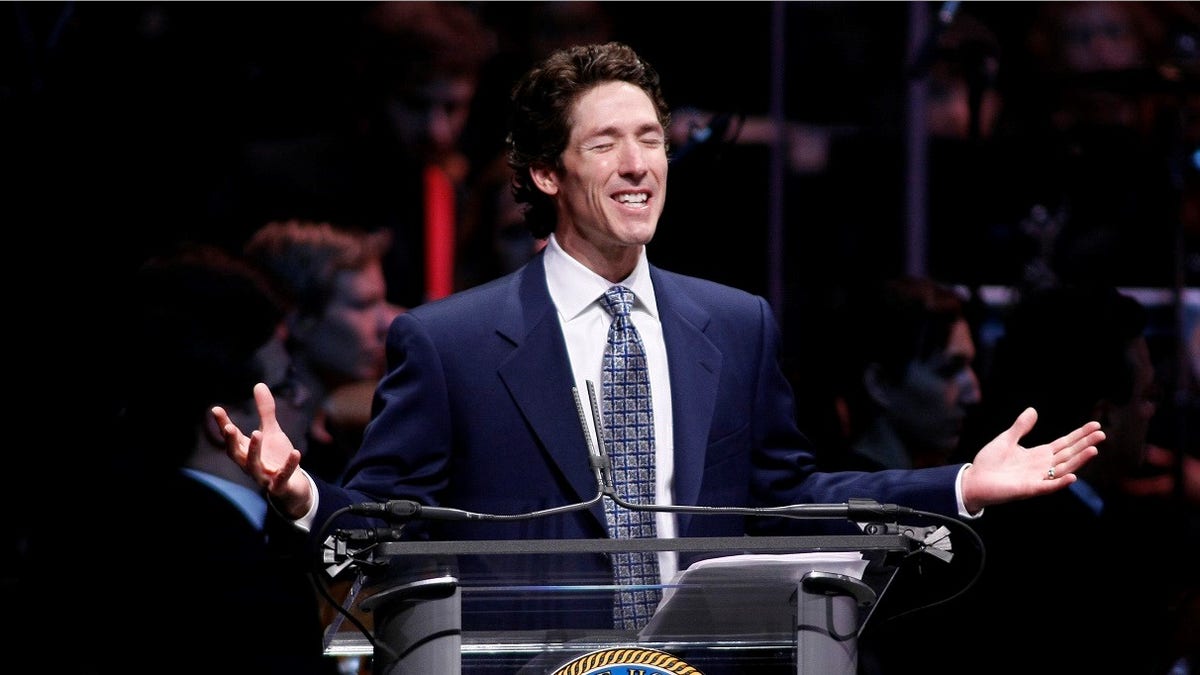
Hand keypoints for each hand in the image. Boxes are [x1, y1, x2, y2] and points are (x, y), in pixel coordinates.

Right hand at [212, 382, 312, 518]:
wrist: (292, 485)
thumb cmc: (276, 457)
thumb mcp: (272, 431)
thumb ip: (265, 411)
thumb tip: (259, 384)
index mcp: (246, 450)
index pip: (231, 437)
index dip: (223, 424)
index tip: (216, 410)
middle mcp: (250, 464)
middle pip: (236, 454)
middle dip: (231, 441)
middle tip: (229, 427)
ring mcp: (263, 476)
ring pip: (253, 466)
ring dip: (254, 450)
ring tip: (257, 433)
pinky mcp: (278, 486)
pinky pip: (282, 477)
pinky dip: (288, 465)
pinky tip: (296, 452)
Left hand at [961, 407, 1103, 512]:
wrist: (973, 480)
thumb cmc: (988, 462)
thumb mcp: (1006, 440)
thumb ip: (1021, 427)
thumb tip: (1033, 410)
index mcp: (1038, 455)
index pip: (1064, 444)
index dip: (1079, 435)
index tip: (1095, 426)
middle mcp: (1042, 467)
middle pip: (1069, 455)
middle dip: (1085, 445)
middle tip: (1101, 434)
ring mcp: (1037, 479)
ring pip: (1063, 469)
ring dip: (1079, 461)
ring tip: (1094, 450)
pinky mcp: (1028, 489)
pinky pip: (1047, 486)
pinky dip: (1060, 482)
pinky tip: (1072, 476)